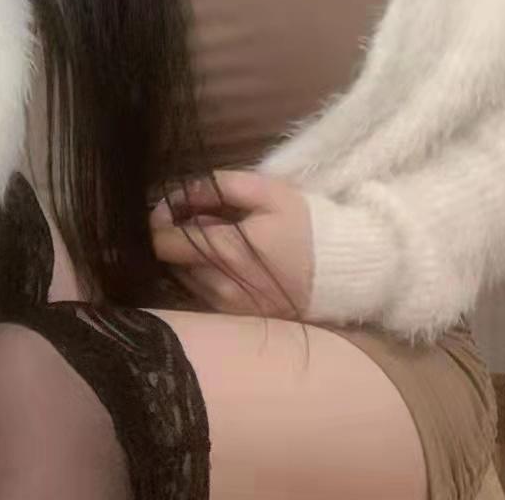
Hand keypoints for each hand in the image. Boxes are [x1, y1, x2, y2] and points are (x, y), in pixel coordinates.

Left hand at [149, 169, 314, 318]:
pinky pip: (202, 293)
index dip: (158, 220)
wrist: (346, 274)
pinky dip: (203, 273)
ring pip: (184, 278)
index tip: (170, 205)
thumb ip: (219, 186)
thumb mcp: (268, 192)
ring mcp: (226, 307)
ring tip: (219, 236)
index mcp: (224, 252)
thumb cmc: (307, 226)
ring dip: (189, 256)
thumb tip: (180, 192)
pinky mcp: (236, 318)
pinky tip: (227, 258)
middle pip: (170, 260)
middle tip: (201, 215)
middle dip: (176, 235)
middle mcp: (218, 286)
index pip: (163, 243)